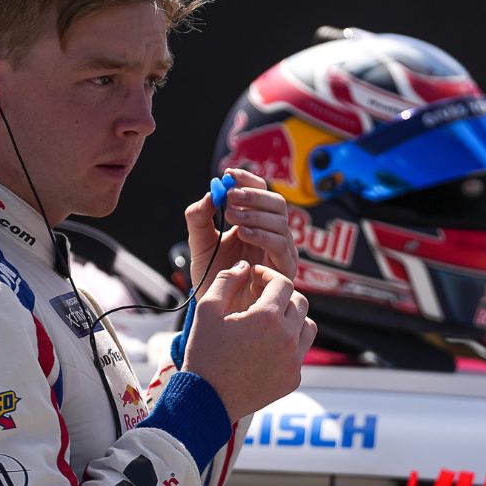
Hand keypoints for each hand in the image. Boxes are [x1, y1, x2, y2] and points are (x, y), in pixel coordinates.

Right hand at [182, 262, 316, 420]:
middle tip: (262, 298)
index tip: (254, 278)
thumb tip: (245, 266)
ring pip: (307, 325)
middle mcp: (287, 337)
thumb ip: (228, 279)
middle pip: (299, 301)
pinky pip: (301, 352)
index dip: (267, 275)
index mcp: (267, 317)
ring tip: (270, 321)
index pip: (282, 282)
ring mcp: (294, 360)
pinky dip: (289, 344)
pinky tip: (268, 346)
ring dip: (292, 318)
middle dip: (281, 294)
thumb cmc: (204, 353)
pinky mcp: (294, 378)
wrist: (206, 401)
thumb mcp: (207, 309)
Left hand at [183, 168, 296, 300]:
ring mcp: (281, 252)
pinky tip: (242, 232)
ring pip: (280, 221)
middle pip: (276, 203)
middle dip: (253, 196)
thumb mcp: (199, 243)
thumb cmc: (214, 277)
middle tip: (230, 197)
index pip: (260, 192)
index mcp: (255, 223)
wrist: (218, 311)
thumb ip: (199, 218)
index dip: (247, 180)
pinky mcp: (285, 270)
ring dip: (254, 214)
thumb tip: (211, 192)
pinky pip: (280, 244)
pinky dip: (261, 234)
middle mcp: (272, 234)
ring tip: (231, 216)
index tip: (229, 174)